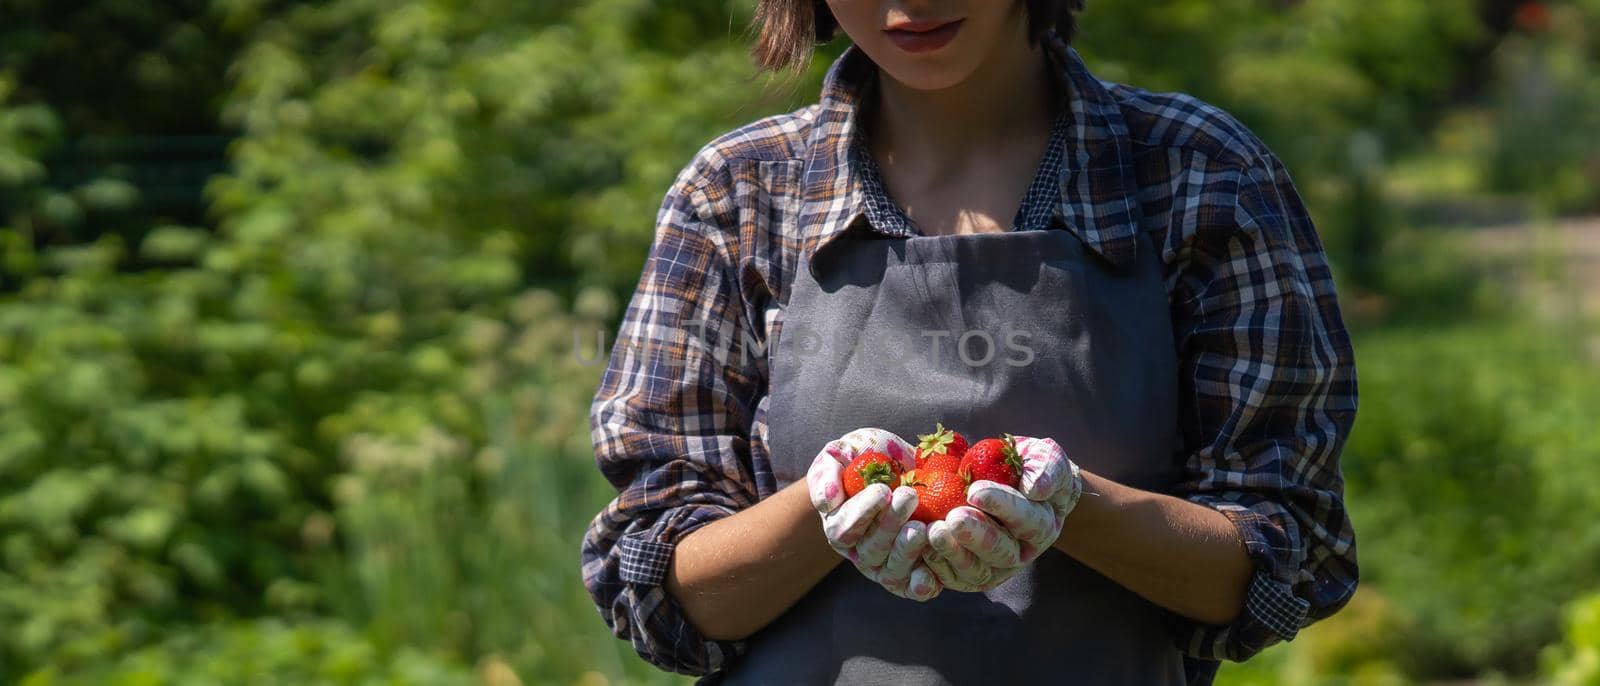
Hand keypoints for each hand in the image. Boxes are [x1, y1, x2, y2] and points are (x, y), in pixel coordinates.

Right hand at [805, 427, 941, 600]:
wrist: (904, 466)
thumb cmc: (866, 457)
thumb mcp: (842, 453)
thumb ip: (827, 474)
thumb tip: (828, 502)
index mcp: (840, 527)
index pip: (843, 530)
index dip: (862, 513)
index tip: (882, 491)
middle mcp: (860, 551)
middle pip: (870, 551)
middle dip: (889, 525)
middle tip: (908, 497)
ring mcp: (887, 564)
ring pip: (891, 570)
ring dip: (907, 550)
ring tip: (923, 527)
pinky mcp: (913, 571)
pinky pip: (912, 588)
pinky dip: (920, 585)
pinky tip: (931, 575)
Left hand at [922, 435, 1083, 591]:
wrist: (1006, 485)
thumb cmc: (1027, 467)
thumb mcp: (1045, 457)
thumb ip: (1047, 467)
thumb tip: (1036, 489)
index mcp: (1042, 525)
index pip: (1027, 520)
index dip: (1003, 506)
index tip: (976, 490)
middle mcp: (1020, 552)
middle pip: (1001, 552)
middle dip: (976, 536)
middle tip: (953, 518)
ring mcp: (994, 568)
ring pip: (976, 570)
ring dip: (954, 553)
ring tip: (933, 532)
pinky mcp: (967, 574)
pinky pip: (953, 577)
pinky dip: (937, 566)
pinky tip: (922, 548)